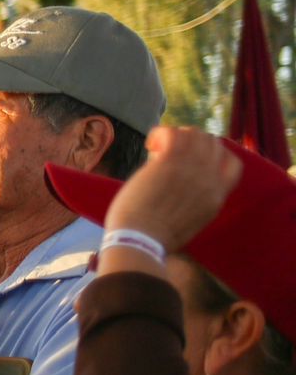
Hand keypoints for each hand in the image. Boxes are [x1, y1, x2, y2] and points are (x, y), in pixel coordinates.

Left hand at [103, 127, 241, 252]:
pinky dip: (160, 134)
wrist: (141, 242)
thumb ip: (193, 203)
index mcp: (217, 197)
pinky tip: (151, 145)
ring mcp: (192, 168)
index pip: (233, 164)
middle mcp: (209, 179)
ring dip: (176, 136)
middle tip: (169, 154)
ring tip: (157, 149)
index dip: (216, 156)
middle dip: (192, 143)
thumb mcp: (189, 223)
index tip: (194, 159)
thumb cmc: (153, 240)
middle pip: (213, 144)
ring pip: (196, 134)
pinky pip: (172, 132)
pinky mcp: (170, 161)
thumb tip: (179, 187)